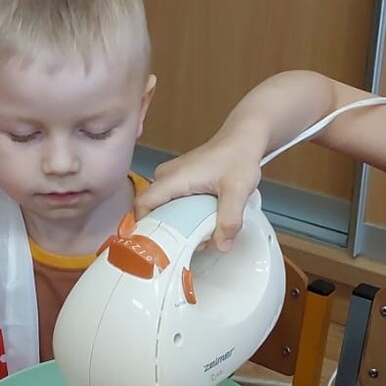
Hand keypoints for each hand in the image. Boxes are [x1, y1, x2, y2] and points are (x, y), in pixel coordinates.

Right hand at [136, 127, 268, 250]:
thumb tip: (222, 246)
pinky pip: (171, 203)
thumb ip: (230, 220)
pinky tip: (199, 225)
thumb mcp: (238, 191)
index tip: (153, 247)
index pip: (142, 204)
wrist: (243, 139)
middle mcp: (166, 177)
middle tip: (185, 247)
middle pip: (151, 210)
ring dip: (176, 225)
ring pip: (162, 208)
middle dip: (165, 231)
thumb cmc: (238, 157)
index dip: (143, 227)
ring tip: (198, 237)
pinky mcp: (178, 181)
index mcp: (173, 178)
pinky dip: (182, 217)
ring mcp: (171, 178)